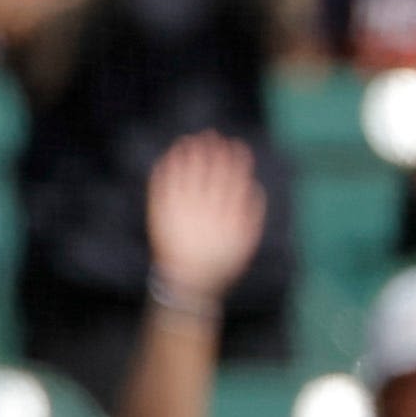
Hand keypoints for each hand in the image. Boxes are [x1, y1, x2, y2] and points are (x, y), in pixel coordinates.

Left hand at [145, 132, 263, 299]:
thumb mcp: (245, 243)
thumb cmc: (221, 262)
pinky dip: (167, 167)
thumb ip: (252, 215)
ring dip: (189, 154)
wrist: (189, 282)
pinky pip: (162, 183)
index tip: (236, 144)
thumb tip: (254, 185)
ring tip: (191, 139)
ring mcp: (182, 209)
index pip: (233, 179)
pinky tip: (170, 155)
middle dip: (212, 151)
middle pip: (209, 172)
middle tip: (212, 134)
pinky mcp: (161, 211)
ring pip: (185, 173)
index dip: (235, 160)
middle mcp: (205, 210)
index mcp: (228, 216)